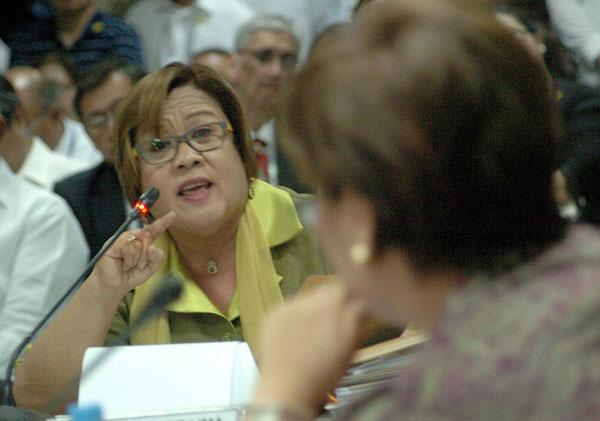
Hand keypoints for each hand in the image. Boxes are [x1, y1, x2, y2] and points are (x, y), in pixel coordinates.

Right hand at [90, 211, 175, 294]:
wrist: (114, 286)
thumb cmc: (131, 276)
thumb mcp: (150, 268)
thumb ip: (157, 257)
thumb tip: (151, 247)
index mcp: (142, 242)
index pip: (153, 230)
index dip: (162, 222)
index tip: (172, 214)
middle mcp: (133, 238)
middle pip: (149, 237)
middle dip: (147, 256)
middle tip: (139, 267)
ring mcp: (122, 240)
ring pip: (140, 244)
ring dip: (137, 261)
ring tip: (128, 267)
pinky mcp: (113, 244)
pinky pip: (129, 248)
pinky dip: (129, 260)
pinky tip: (123, 266)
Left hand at [254, 281, 366, 414]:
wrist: (287, 389)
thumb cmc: (324, 374)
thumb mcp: (350, 347)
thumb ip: (356, 319)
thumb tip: (361, 303)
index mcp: (342, 312)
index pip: (351, 288)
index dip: (352, 295)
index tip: (351, 304)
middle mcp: (319, 303)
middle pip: (330, 290)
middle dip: (333, 301)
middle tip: (329, 320)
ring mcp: (294, 305)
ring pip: (310, 297)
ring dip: (313, 308)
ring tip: (309, 331)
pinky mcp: (276, 310)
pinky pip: (290, 305)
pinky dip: (294, 315)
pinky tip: (293, 334)